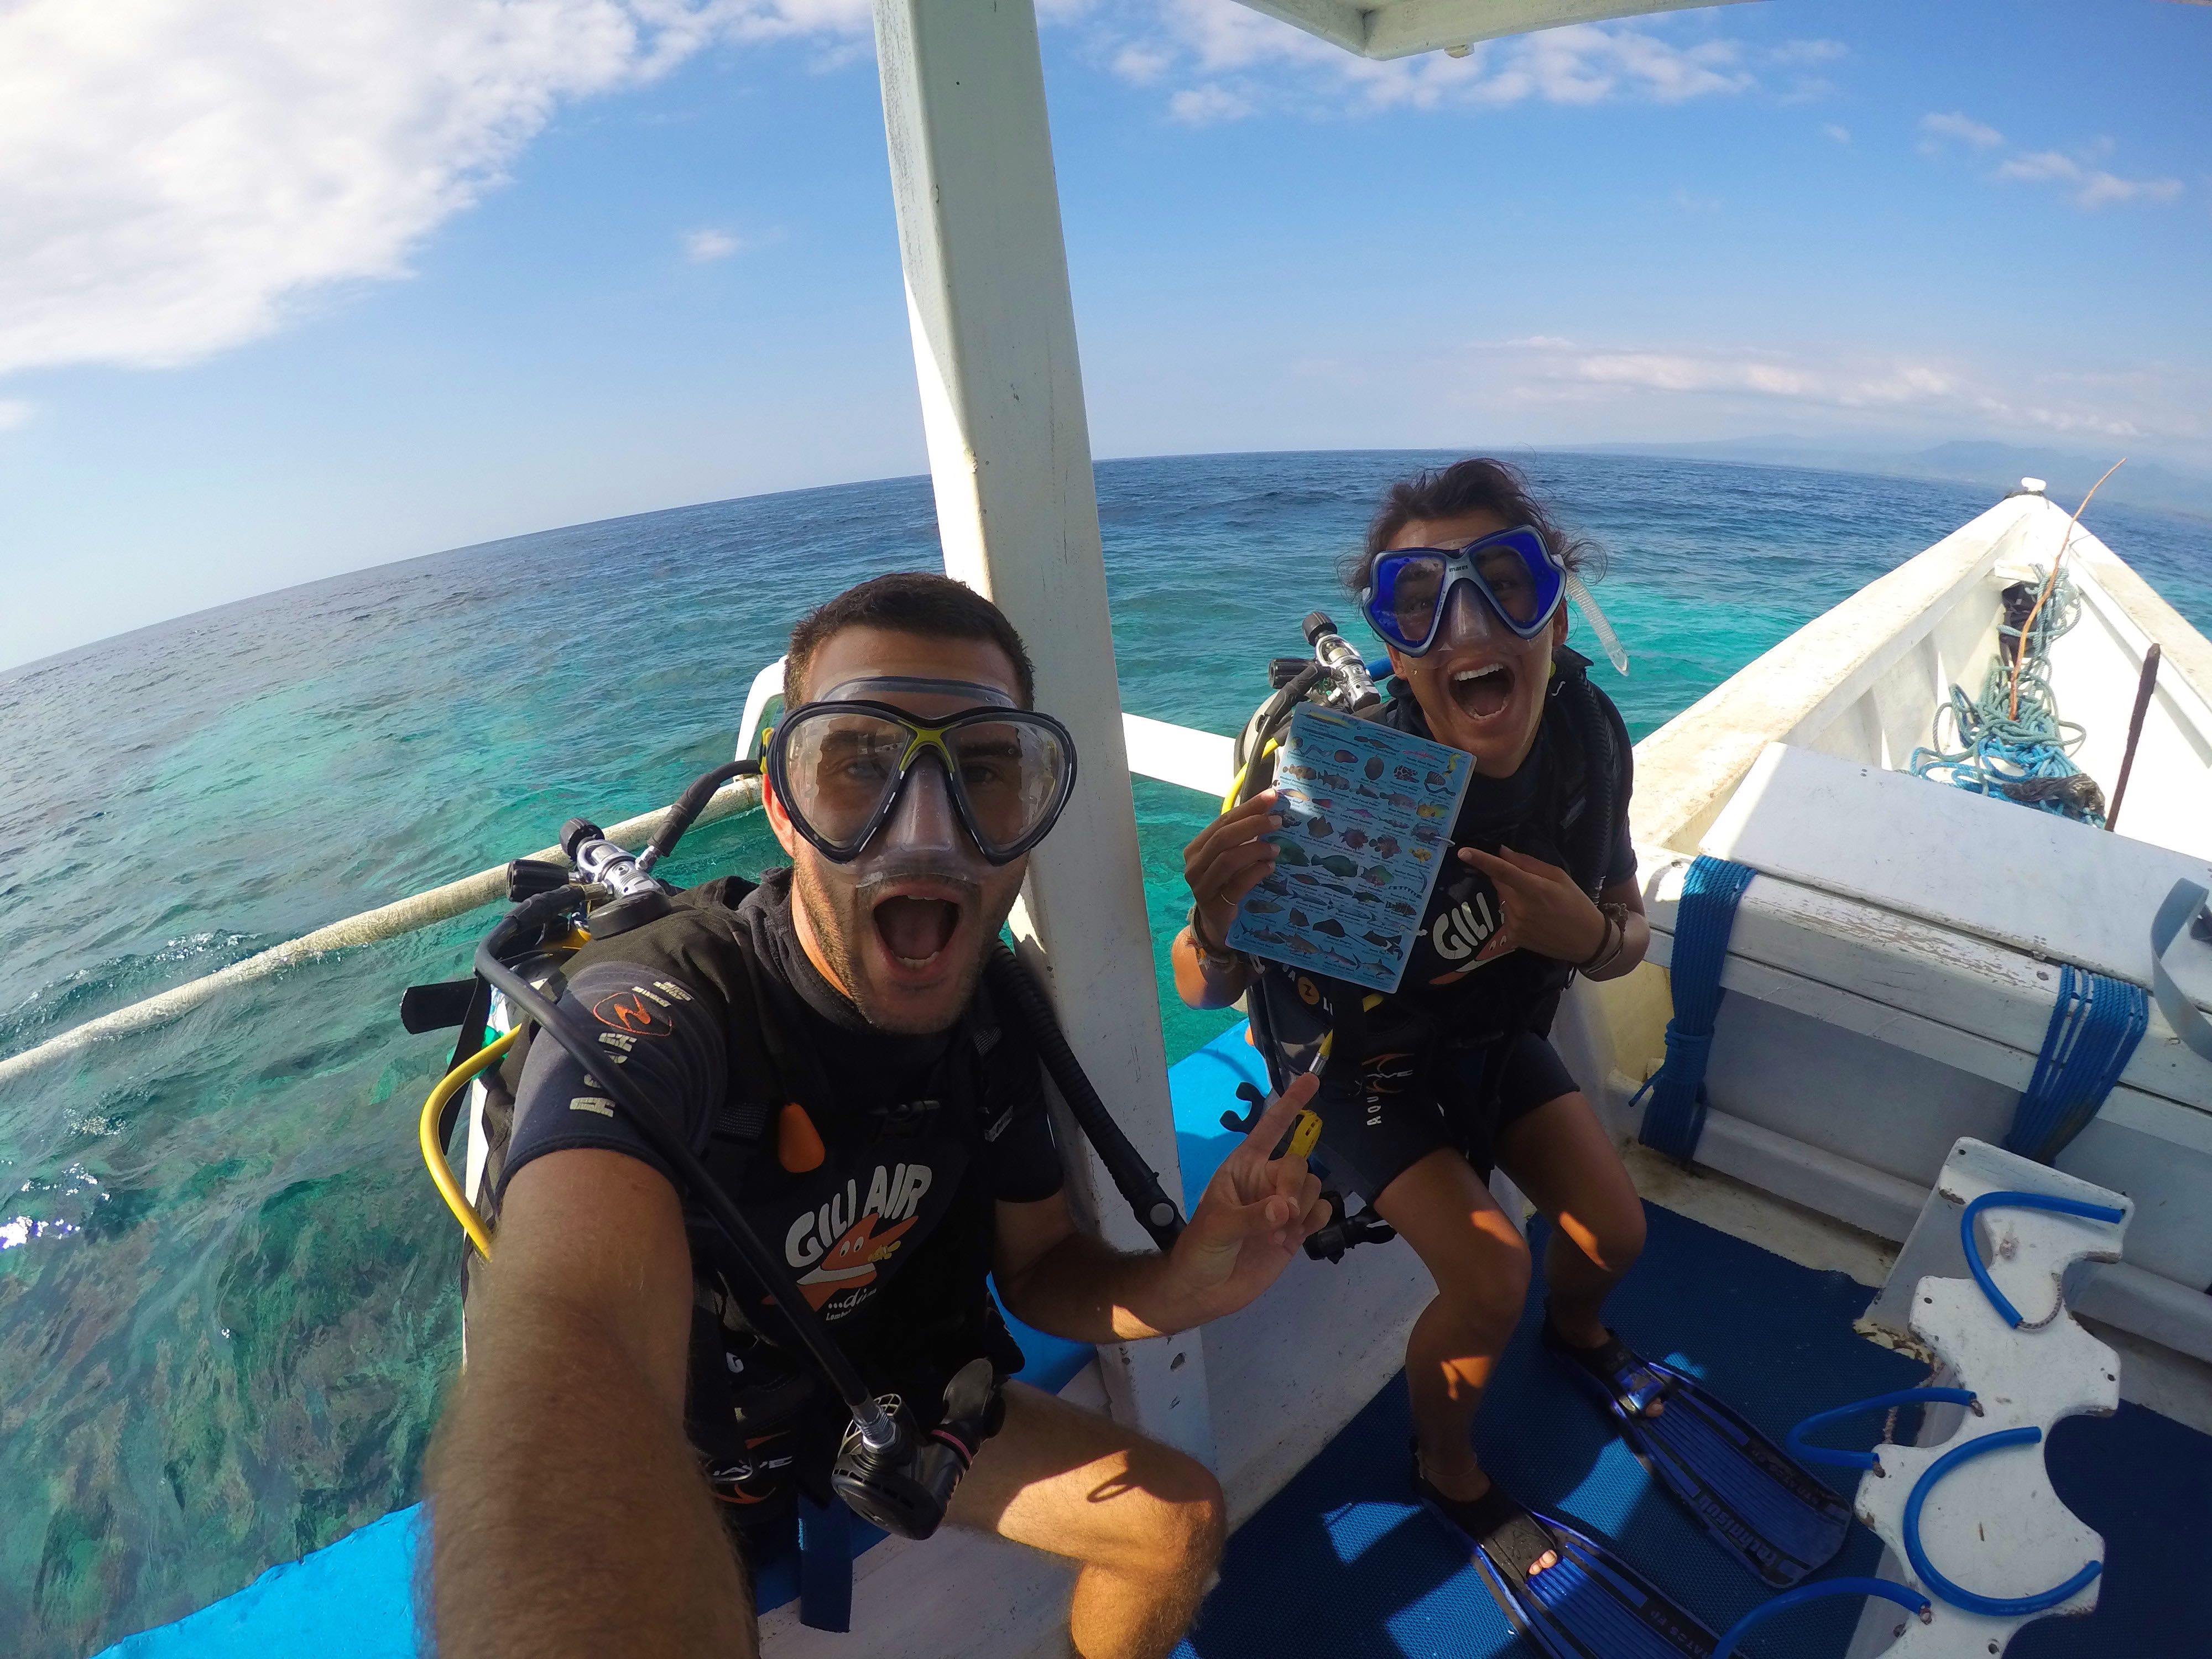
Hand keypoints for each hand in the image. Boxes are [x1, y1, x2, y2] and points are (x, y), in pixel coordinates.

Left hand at [1166, 1072, 1329, 1321]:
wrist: (1203, 1290)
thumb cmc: (1200, 1250)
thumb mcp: (1218, 1227)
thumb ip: (1253, 1216)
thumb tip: (1286, 1208)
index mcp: (1242, 1168)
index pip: (1269, 1128)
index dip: (1290, 1104)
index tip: (1312, 1079)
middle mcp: (1266, 1181)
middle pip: (1299, 1164)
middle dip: (1294, 1186)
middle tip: (1280, 1213)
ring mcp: (1282, 1206)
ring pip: (1313, 1188)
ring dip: (1302, 1209)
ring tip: (1276, 1232)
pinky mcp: (1295, 1231)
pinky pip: (1320, 1212)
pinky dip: (1314, 1222)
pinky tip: (1294, 1236)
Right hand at [1181, 788, 1280, 952]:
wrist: (1217, 925)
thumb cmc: (1226, 886)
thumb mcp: (1229, 859)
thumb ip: (1241, 839)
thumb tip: (1270, 811)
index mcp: (1196, 849)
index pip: (1222, 821)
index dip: (1247, 807)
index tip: (1271, 796)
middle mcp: (1194, 866)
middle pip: (1223, 838)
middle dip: (1253, 825)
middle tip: (1277, 821)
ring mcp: (1202, 887)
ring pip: (1227, 860)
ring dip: (1255, 849)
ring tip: (1276, 848)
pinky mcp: (1215, 906)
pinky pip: (1236, 885)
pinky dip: (1255, 872)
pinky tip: (1269, 867)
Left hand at [1457, 845, 1607, 965]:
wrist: (1586, 941)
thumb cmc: (1576, 904)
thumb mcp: (1559, 877)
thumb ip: (1528, 864)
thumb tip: (1502, 852)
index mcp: (1534, 889)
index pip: (1502, 871)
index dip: (1481, 861)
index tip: (1462, 852)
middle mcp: (1520, 908)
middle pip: (1499, 883)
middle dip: (1507, 878)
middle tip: (1529, 883)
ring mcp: (1514, 924)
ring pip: (1501, 899)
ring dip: (1511, 896)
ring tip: (1536, 905)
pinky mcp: (1512, 937)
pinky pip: (1504, 915)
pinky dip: (1514, 911)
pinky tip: (1533, 918)